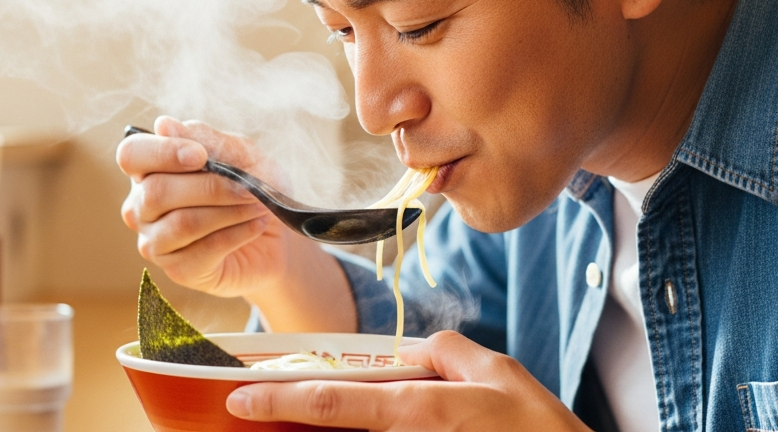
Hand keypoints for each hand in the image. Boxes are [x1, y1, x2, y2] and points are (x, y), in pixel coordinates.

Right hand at [118, 116, 293, 297]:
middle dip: (209, 187)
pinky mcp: (179, 270)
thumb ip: (207, 141)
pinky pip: (203, 250)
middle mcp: (143, 207)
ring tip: (258, 205)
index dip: (161, 153)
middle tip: (248, 187)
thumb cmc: (253, 189)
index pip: (131, 155)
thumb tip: (164, 125)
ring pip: (182, 223)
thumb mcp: (240, 156)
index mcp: (150, 170)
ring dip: (228, 211)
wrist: (278, 237)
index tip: (200, 156)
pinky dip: (237, 234)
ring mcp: (156, 242)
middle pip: (156, 192)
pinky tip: (256, 225)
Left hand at [226, 331, 591, 431]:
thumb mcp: (499, 373)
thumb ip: (445, 353)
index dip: (280, 399)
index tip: (238, 398)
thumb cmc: (539, 431)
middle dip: (296, 422)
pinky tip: (370, 428)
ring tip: (328, 418)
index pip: (335, 400)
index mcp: (423, 409)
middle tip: (258, 412)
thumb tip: (404, 352)